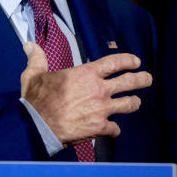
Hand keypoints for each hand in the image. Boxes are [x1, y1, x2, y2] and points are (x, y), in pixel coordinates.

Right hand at [20, 41, 151, 145]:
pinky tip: (113, 130)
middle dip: (141, 79)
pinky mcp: (99, 128)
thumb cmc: (36, 100)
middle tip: (147, 78)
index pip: (115, 62)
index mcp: (86, 74)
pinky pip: (114, 129)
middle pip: (129, 82)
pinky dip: (114, 130)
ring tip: (136, 102)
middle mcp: (99, 90)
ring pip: (128, 104)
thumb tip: (29, 46)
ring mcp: (101, 109)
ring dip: (133, 103)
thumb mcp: (34, 75)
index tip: (136, 61)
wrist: (37, 126)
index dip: (128, 60)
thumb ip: (36, 59)